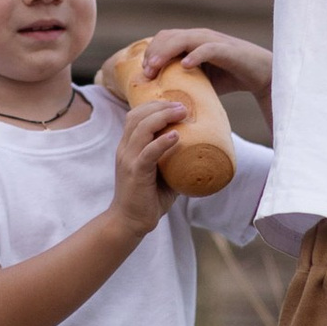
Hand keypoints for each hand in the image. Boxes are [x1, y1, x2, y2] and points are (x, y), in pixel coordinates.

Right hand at [110, 97, 185, 233]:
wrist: (129, 222)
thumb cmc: (147, 198)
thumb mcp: (160, 173)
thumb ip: (173, 159)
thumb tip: (200, 150)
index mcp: (128, 146)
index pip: (135, 115)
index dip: (153, 104)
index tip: (175, 103)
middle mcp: (125, 149)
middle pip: (138, 115)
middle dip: (161, 106)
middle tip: (183, 106)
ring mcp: (128, 160)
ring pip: (142, 128)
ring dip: (163, 117)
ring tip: (182, 113)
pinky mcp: (135, 173)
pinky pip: (148, 152)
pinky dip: (162, 142)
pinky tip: (176, 136)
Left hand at [131, 23, 272, 111]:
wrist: (261, 74)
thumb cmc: (228, 77)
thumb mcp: (199, 79)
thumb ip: (182, 81)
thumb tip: (159, 99)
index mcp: (191, 41)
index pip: (163, 38)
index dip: (150, 52)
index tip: (143, 72)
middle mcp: (200, 36)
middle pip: (168, 36)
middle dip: (153, 53)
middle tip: (146, 73)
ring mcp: (213, 41)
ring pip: (183, 39)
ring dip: (166, 52)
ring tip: (155, 68)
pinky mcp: (227, 49)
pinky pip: (207, 48)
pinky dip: (195, 55)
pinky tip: (185, 66)